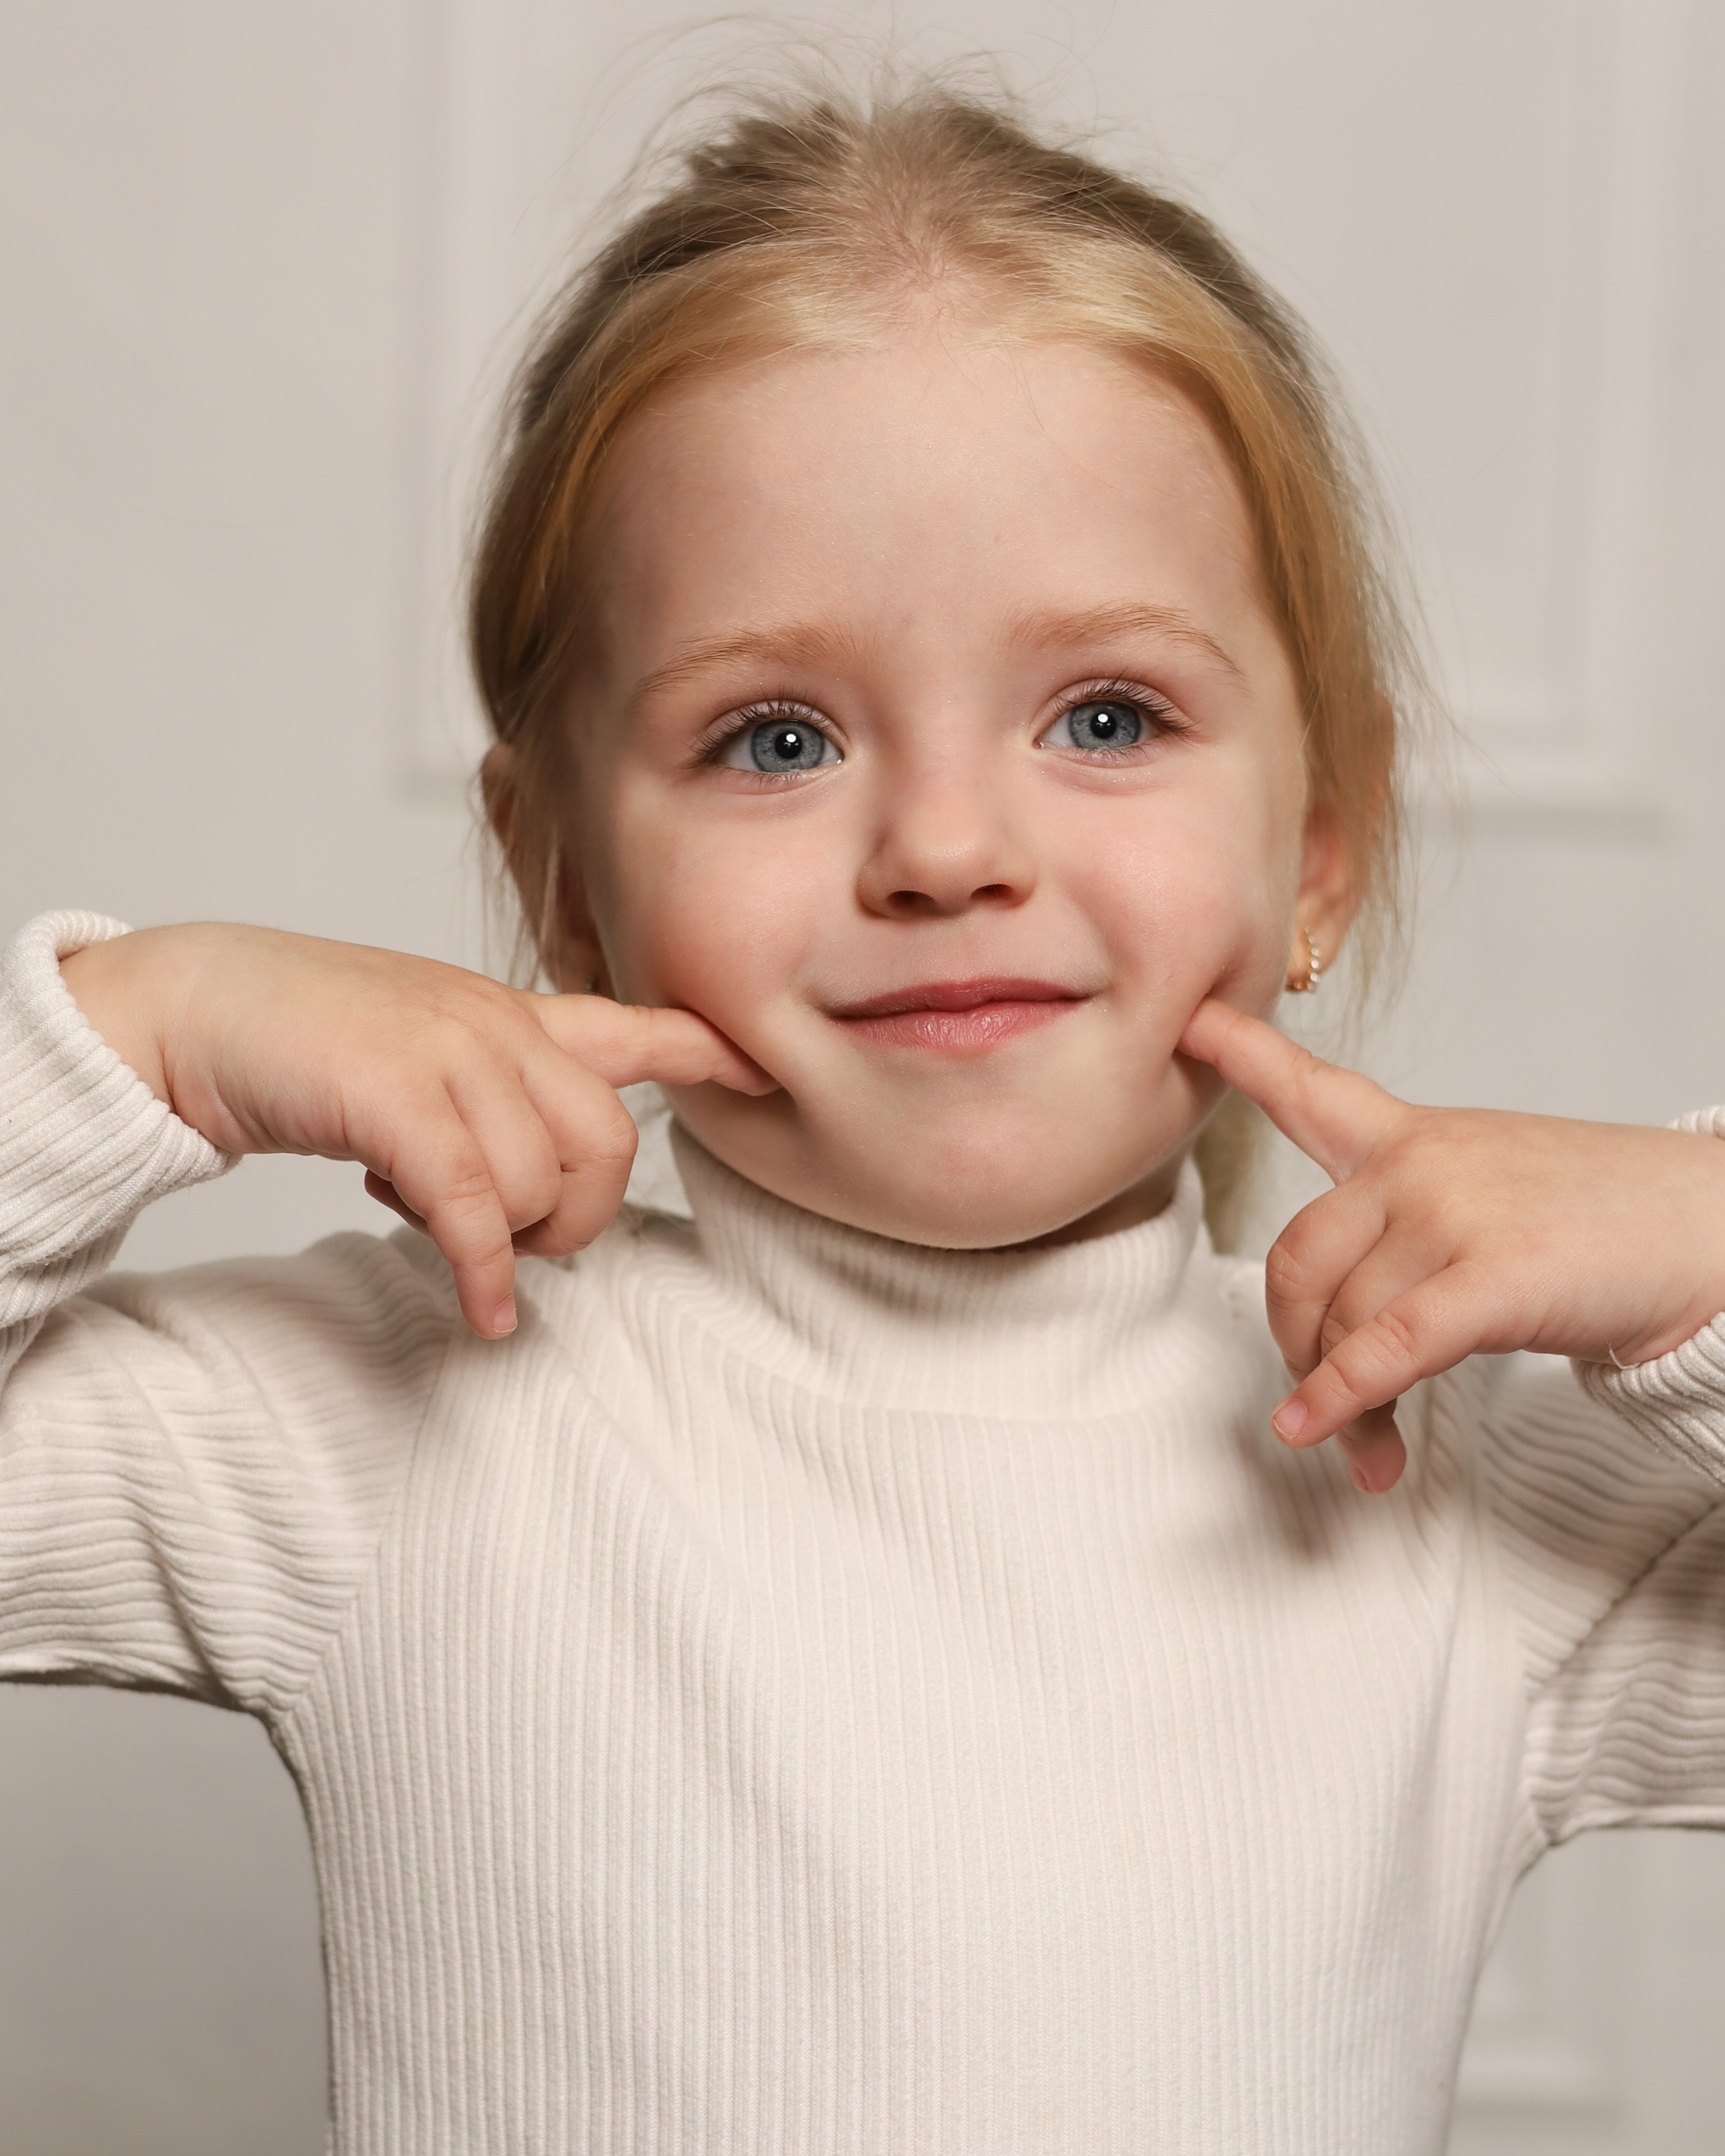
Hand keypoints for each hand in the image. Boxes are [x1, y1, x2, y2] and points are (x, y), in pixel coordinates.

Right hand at [61, 924, 774, 1338]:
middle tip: (513, 1240)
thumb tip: (515, 1205)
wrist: (193, 1005)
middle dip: (577, 1217)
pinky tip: (479, 1308)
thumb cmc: (301, 1038)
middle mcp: (495, 1026)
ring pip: (541, 1184)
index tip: (764, 1077)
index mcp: (507, 1013)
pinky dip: (483, 1273)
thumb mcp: (417, 1051)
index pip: (633, 1025)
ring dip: (506, 1240)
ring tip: (433, 1225)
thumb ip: (484, 1100)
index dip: (705, 1054)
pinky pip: (474, 1208)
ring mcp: (449, 1054)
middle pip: (608, 1145)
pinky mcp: (396, 1095)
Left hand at [1179, 999, 1724, 1492]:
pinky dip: (1343, 1396)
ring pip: (1342, 1321)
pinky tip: (1314, 1430)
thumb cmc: (1602, 1226)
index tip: (1190, 1023)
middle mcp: (1420, 1164)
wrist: (1716, 1232)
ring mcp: (1455, 1212)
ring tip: (1374, 1455)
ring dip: (1343, 1406)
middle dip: (1297, 1348)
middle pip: (1296, 1261)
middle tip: (1322, 1411)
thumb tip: (1342, 1347)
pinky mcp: (1493, 1276)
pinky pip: (1390, 1346)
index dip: (1243, 1054)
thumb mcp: (1488, 1195)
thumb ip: (1404, 1239)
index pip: (1312, 1090)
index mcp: (1413, 1139)